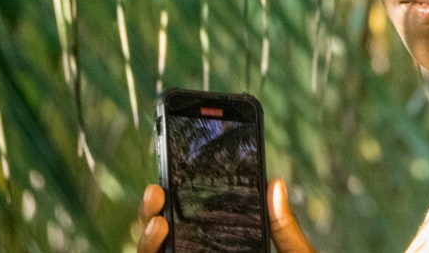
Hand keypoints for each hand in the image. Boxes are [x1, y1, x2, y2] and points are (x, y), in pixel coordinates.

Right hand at [134, 179, 314, 251]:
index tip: (168, 183)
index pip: (190, 228)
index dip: (173, 206)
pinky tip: (162, 251)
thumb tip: (276, 184)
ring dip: (145, 244)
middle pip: (163, 246)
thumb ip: (284, 231)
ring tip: (158, 225)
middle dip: (150, 217)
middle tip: (156, 193)